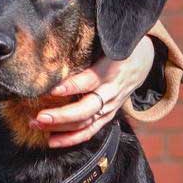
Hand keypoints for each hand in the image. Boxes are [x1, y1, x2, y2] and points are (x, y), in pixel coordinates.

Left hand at [32, 36, 155, 147]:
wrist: (145, 60)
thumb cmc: (119, 48)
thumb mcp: (108, 42)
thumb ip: (84, 47)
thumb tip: (55, 47)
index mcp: (110, 69)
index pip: (90, 80)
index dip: (72, 86)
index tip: (52, 89)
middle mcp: (110, 91)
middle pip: (86, 109)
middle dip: (62, 116)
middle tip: (39, 117)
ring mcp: (110, 106)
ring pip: (85, 122)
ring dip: (60, 127)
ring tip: (37, 124)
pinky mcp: (108, 115)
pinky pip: (90, 131)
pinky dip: (71, 138)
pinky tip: (52, 141)